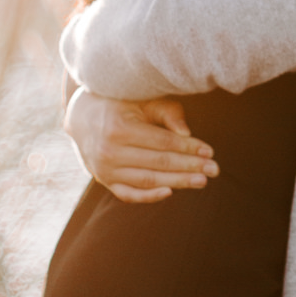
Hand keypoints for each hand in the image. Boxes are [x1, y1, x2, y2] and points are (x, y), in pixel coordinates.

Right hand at [64, 90, 218, 203]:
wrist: (81, 116)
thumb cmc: (120, 103)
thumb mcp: (141, 99)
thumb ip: (166, 112)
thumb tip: (187, 134)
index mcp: (118, 128)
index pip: (162, 143)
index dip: (188, 148)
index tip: (210, 152)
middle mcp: (109, 151)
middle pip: (158, 163)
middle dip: (189, 166)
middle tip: (214, 170)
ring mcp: (104, 170)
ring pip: (147, 180)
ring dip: (177, 182)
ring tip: (201, 181)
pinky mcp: (104, 181)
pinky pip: (129, 195)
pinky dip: (148, 197)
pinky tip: (170, 192)